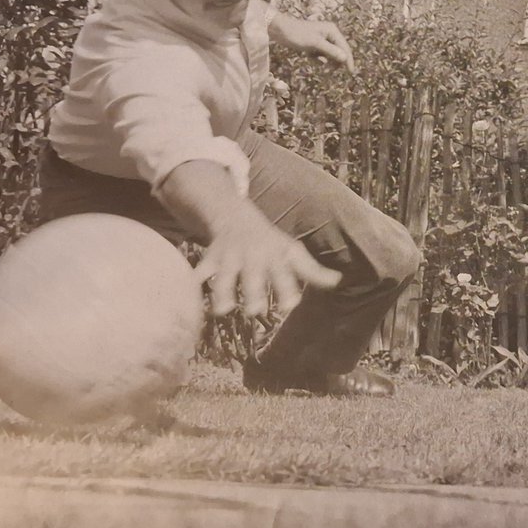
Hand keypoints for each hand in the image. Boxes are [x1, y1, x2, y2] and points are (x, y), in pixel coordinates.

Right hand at [195, 204, 341, 317]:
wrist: (236, 217)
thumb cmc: (270, 242)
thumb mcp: (292, 252)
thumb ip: (313, 270)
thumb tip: (338, 281)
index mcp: (275, 258)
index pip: (284, 274)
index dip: (287, 289)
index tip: (290, 304)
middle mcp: (252, 259)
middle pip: (253, 278)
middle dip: (254, 293)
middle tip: (255, 310)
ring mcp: (229, 260)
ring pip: (224, 278)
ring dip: (223, 293)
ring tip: (223, 310)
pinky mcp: (209, 262)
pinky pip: (198, 275)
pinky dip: (193, 286)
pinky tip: (189, 302)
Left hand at [272, 15, 354, 73]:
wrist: (279, 30)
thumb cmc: (297, 34)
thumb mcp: (315, 44)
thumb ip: (331, 51)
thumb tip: (345, 58)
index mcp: (332, 31)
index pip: (345, 47)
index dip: (348, 60)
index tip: (350, 72)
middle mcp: (329, 34)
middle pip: (339, 52)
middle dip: (335, 61)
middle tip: (329, 70)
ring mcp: (322, 39)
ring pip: (330, 55)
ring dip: (325, 60)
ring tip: (316, 61)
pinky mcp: (315, 44)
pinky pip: (321, 55)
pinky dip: (317, 59)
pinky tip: (309, 56)